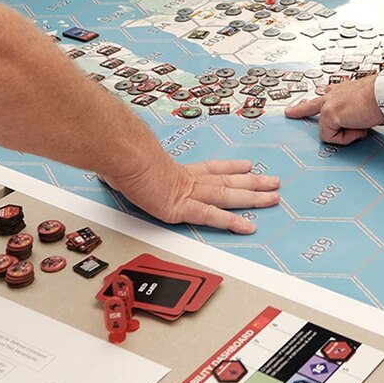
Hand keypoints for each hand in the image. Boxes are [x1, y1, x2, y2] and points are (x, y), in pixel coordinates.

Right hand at [101, 158, 280, 233]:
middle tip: (273, 183)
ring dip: (253, 198)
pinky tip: (247, 226)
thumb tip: (110, 172)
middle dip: (254, 183)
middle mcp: (190, 180)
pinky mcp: (184, 208)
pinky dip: (231, 221)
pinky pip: (213, 217)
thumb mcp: (129, 165)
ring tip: (273, 199)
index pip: (212, 169)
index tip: (246, 167)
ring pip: (229, 196)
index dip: (231, 168)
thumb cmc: (125, 157)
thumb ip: (125, 171)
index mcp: (179, 171)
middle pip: (229, 181)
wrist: (127, 156)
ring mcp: (190, 193)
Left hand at [284, 76, 383, 144]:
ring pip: (327, 130)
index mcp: (343, 91)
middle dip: (299, 110)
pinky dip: (347, 138)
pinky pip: (332, 137)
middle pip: (310, 106)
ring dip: (346, 134)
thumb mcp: (367, 105)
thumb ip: (357, 113)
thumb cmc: (382, 98)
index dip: (317, 101)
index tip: (309, 100)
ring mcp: (328, 104)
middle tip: (289, 113)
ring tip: (362, 125)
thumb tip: (360, 125)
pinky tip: (358, 128)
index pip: (326, 96)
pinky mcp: (329, 114)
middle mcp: (333, 95)